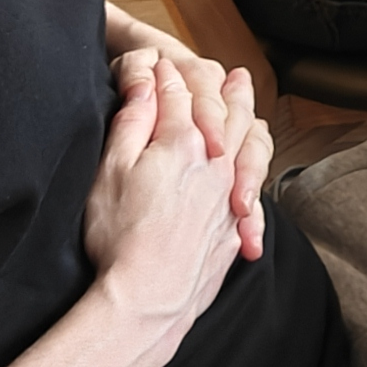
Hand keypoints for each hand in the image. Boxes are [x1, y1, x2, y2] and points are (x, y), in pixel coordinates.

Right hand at [109, 17, 271, 257]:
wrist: (147, 300)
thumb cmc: (119, 237)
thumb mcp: (110, 170)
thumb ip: (131, 121)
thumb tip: (146, 83)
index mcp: (182, 142)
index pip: (176, 96)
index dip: (165, 78)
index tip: (158, 67)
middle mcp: (216, 162)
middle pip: (227, 112)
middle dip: (226, 89)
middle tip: (232, 74)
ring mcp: (229, 193)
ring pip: (250, 142)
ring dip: (249, 117)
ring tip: (250, 106)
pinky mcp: (232, 225)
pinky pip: (256, 184)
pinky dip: (256, 163)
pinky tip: (252, 161)